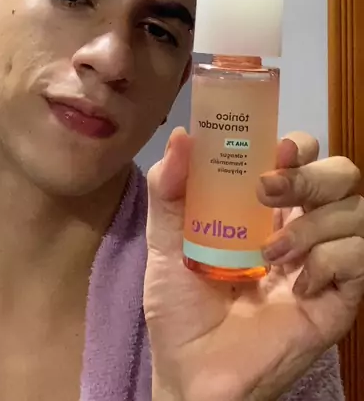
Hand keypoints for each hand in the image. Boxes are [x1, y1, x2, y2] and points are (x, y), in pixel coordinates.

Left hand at [144, 128, 363, 400]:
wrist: (190, 374)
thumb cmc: (180, 307)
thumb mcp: (165, 239)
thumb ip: (168, 188)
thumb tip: (182, 136)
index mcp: (266, 207)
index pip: (302, 156)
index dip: (298, 145)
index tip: (276, 149)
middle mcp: (301, 227)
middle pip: (340, 175)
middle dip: (312, 174)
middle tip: (269, 190)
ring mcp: (323, 263)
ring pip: (356, 211)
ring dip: (315, 222)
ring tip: (272, 252)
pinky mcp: (338, 300)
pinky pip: (359, 258)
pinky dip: (331, 260)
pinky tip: (298, 285)